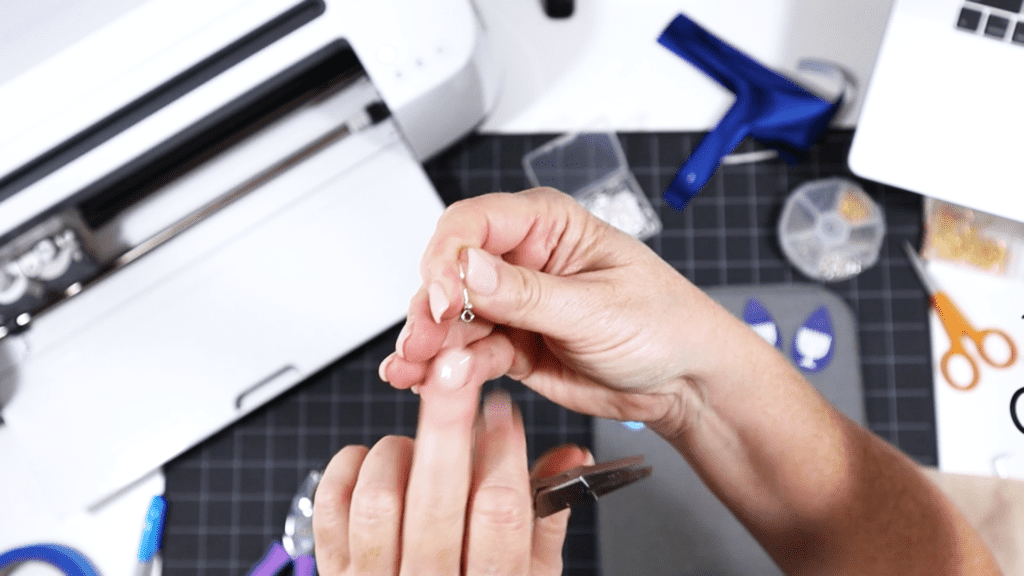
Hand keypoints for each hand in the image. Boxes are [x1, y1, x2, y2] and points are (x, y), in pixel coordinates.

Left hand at [313, 348, 591, 573]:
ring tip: (416, 448)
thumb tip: (572, 457)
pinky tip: (372, 463)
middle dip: (448, 419)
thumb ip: (547, 522)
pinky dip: (347, 467)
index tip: (502, 410)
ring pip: (379, 494)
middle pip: (435, 493)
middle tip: (455, 371)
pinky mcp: (335, 575)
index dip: (503, 450)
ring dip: (399, 451)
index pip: (500, 511)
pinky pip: (330, 506)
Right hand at [379, 188, 755, 429]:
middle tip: (423, 340)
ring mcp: (513, 305)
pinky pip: (467, 352)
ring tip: (416, 369)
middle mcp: (523, 259)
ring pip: (451, 316)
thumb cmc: (665, 325)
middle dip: (431, 306)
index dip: (448, 256)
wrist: (684, 384)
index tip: (443, 295)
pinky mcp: (510, 345)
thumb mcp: (598, 307)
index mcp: (549, 225)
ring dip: (429, 342)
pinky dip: (445, 367)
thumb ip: (528, 293)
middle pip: (452, 270)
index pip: (475, 222)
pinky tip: (429, 380)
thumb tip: (468, 268)